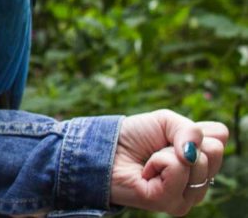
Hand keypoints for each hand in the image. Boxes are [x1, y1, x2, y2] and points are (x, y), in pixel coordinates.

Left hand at [109, 109, 228, 215]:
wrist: (105, 150)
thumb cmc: (134, 137)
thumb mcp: (165, 122)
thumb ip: (189, 130)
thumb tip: (193, 153)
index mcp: (203, 162)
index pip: (219, 139)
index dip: (193, 130)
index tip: (170, 136)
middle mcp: (200, 182)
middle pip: (214, 151)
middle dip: (181, 141)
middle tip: (159, 149)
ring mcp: (188, 197)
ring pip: (197, 162)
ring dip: (166, 152)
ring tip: (151, 161)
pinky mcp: (172, 203)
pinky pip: (177, 169)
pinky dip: (159, 161)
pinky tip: (147, 171)